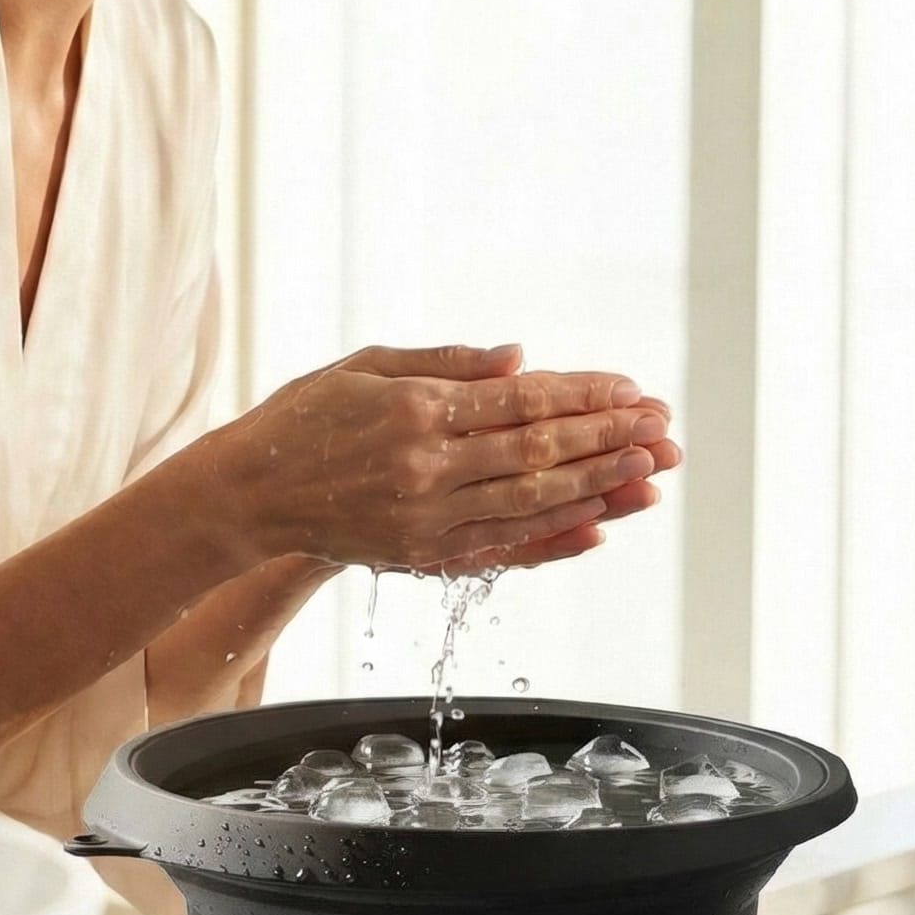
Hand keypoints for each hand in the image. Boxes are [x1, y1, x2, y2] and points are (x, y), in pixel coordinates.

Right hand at [213, 341, 675, 575]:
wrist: (248, 492)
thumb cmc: (305, 417)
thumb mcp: (366, 366)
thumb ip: (446, 363)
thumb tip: (521, 359)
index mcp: (416, 410)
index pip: (522, 401)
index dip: (584, 396)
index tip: (632, 390)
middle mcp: (428, 468)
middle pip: (541, 453)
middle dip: (611, 439)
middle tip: (665, 430)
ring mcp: (427, 518)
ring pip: (534, 503)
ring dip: (601, 489)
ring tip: (653, 475)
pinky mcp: (422, 555)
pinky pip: (504, 550)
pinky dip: (556, 540)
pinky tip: (600, 527)